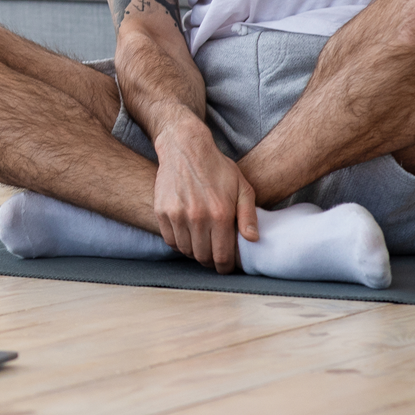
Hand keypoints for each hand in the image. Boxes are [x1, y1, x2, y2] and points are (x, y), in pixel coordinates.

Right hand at [152, 115, 258, 271]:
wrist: (185, 147)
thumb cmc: (217, 168)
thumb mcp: (242, 187)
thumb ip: (248, 215)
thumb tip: (252, 239)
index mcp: (220, 214)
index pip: (222, 256)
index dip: (226, 267)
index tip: (226, 266)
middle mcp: (197, 217)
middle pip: (203, 257)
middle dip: (211, 261)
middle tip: (214, 255)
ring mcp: (177, 215)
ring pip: (186, 251)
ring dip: (195, 252)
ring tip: (202, 244)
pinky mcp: (161, 211)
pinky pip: (170, 240)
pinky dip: (179, 243)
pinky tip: (188, 235)